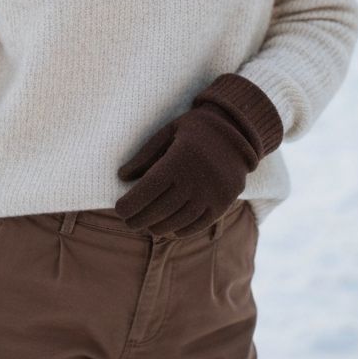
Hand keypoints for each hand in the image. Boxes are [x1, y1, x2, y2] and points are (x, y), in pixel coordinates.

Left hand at [115, 73, 282, 237]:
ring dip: (159, 226)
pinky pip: (200, 223)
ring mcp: (212, 193)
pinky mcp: (224, 202)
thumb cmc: (195, 129)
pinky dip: (182, 229)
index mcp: (179, 159)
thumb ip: (145, 155)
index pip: (148, 189)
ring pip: (179, 219)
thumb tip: (122, 176)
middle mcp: (196, 178)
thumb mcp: (168, 131)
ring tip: (147, 226)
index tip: (119, 210)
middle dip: (140, 218)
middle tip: (128, 222)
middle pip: (161, 208)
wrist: (238, 130)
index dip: (131, 203)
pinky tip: (170, 229)